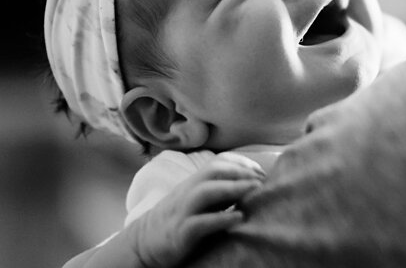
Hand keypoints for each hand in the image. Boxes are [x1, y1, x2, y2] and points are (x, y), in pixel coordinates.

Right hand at [129, 156, 265, 267]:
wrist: (143, 244)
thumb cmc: (178, 221)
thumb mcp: (196, 202)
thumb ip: (217, 193)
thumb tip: (250, 186)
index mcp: (193, 184)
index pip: (217, 163)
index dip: (241, 163)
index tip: (261, 171)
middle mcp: (187, 193)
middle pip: (213, 170)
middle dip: (240, 171)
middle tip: (263, 179)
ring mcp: (182, 212)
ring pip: (205, 191)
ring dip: (233, 188)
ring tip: (255, 189)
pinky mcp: (180, 233)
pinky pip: (200, 223)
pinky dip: (221, 218)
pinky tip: (239, 217)